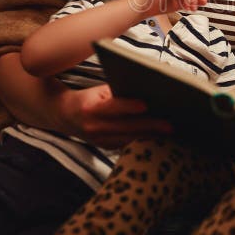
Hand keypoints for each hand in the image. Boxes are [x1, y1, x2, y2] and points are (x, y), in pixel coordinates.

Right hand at [56, 82, 172, 148]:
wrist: (65, 116)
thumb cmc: (89, 98)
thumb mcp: (99, 91)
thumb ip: (119, 92)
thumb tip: (147, 87)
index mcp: (91, 109)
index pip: (113, 107)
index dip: (129, 106)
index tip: (146, 105)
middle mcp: (94, 127)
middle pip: (126, 127)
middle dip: (150, 126)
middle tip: (170, 125)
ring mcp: (99, 141)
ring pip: (130, 139)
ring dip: (151, 135)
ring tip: (170, 131)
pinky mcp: (106, 147)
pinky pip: (128, 144)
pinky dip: (144, 139)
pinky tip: (159, 135)